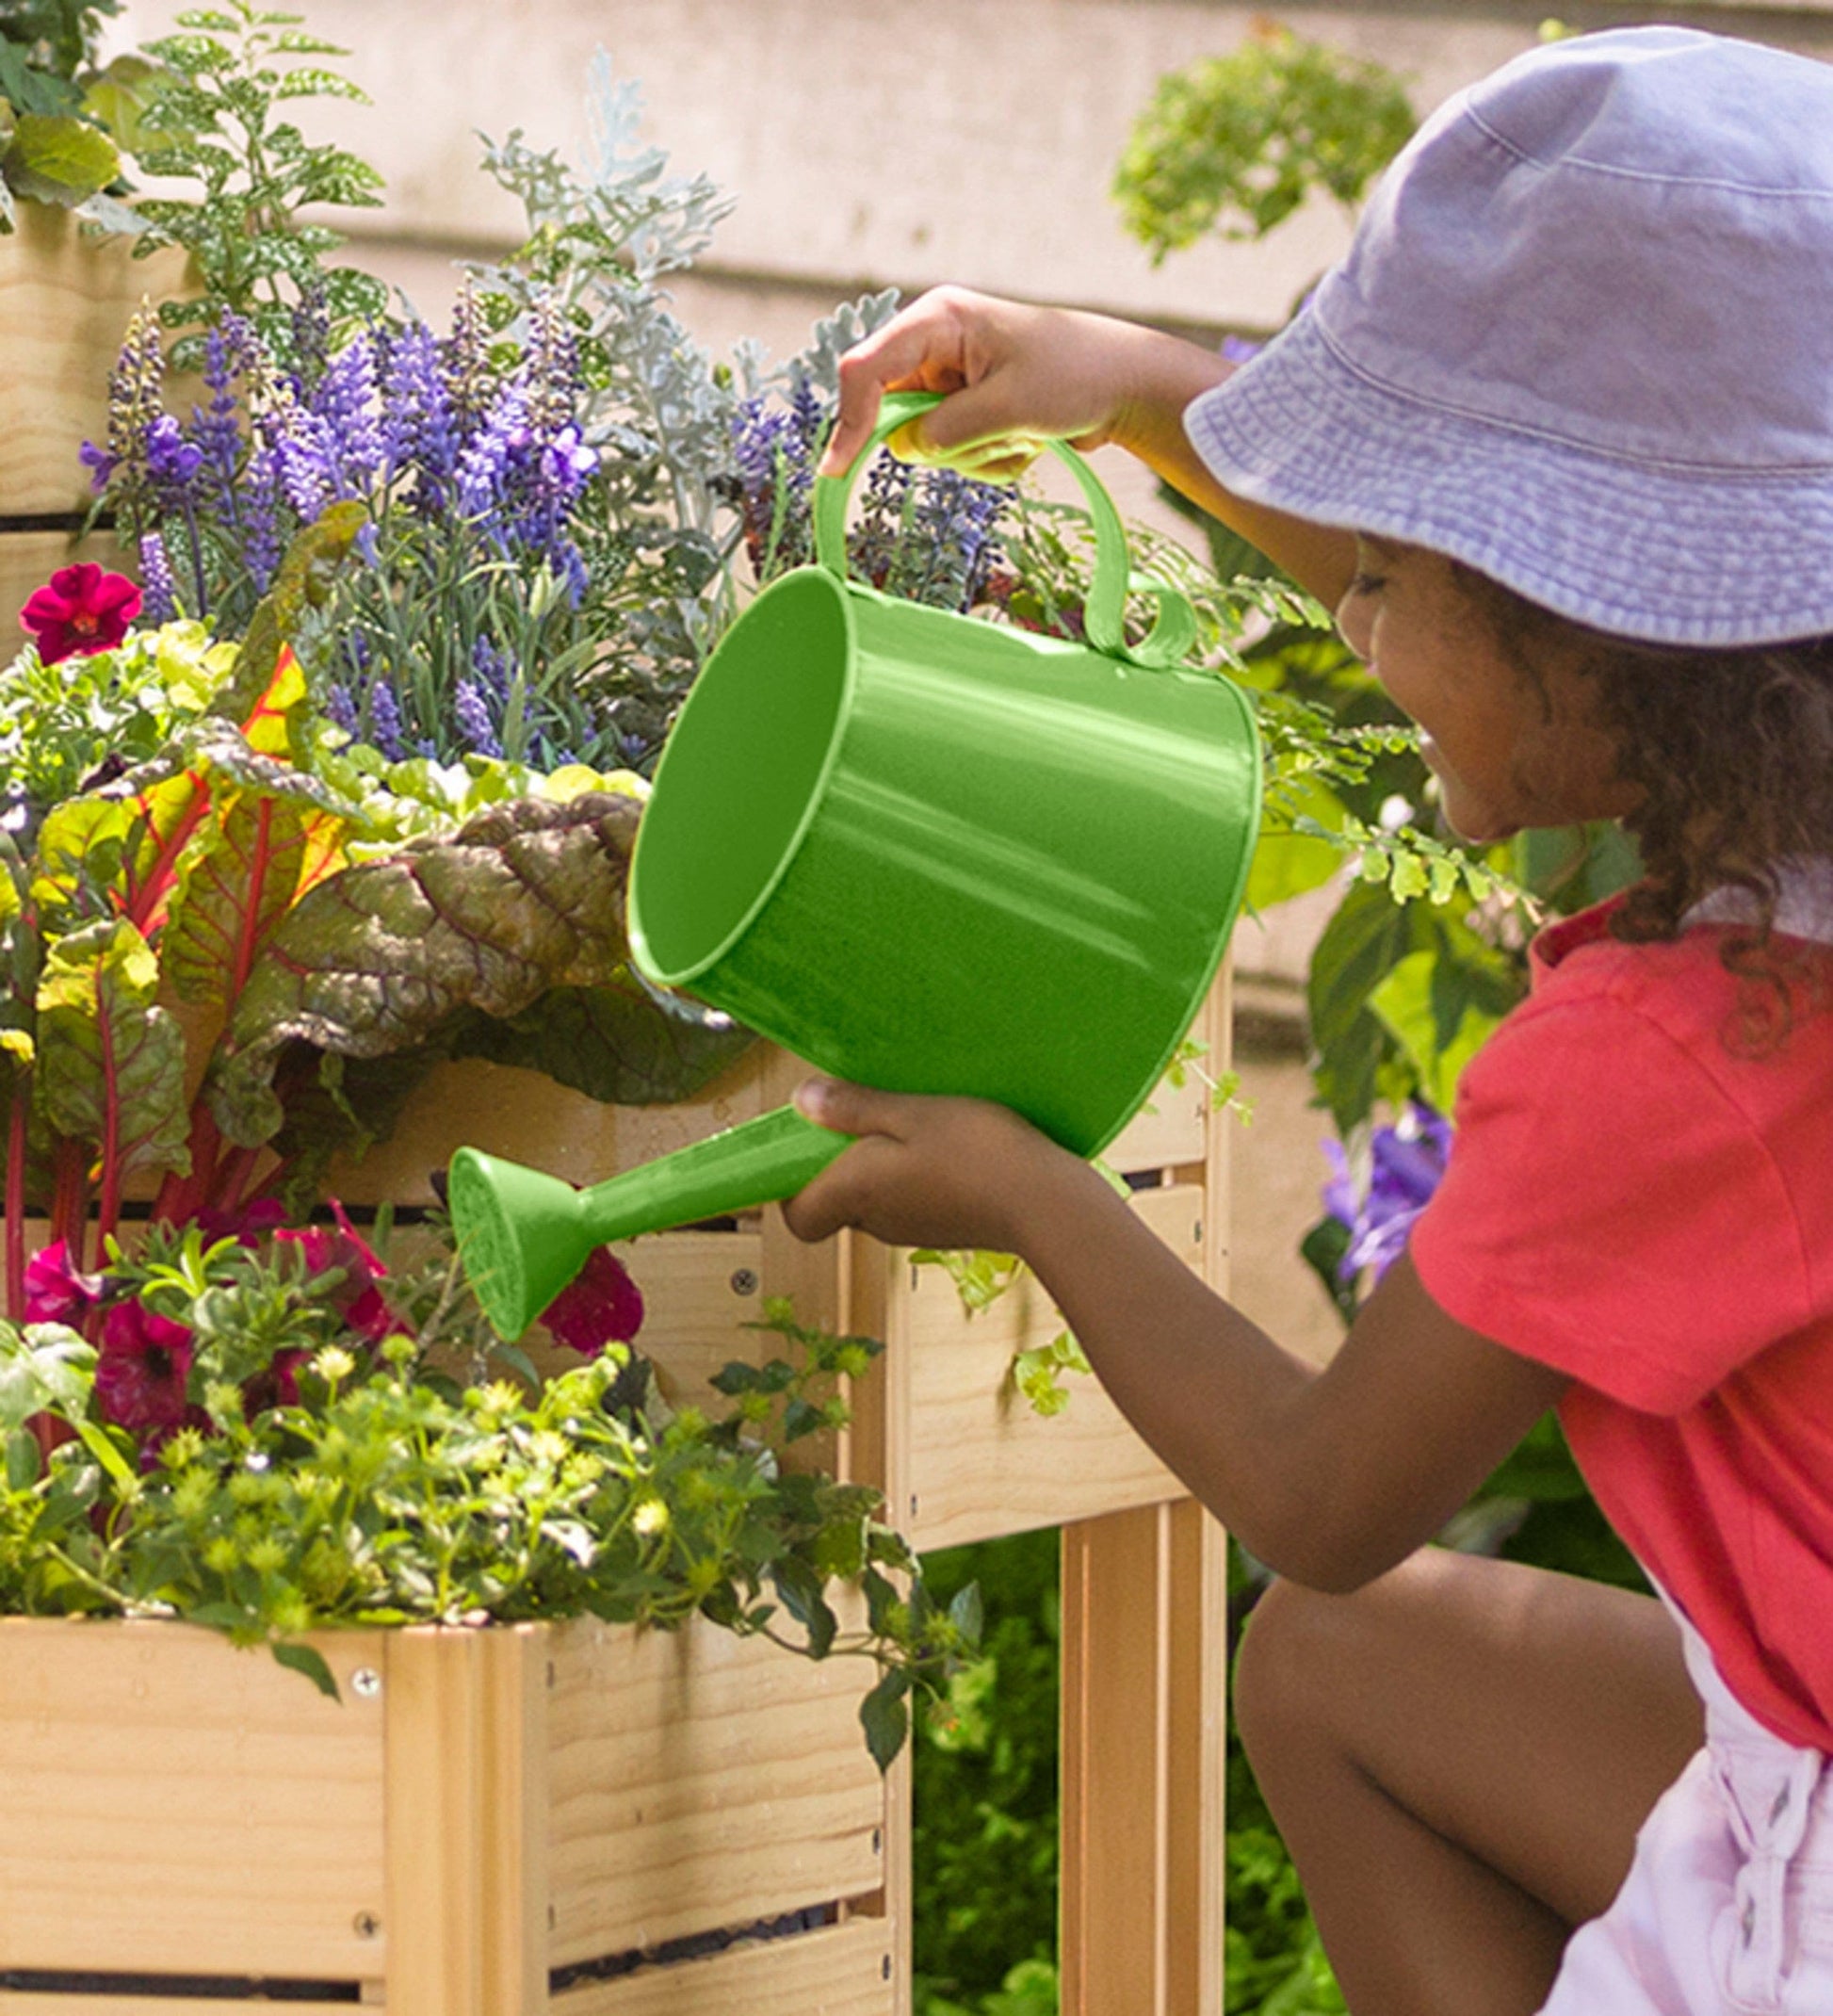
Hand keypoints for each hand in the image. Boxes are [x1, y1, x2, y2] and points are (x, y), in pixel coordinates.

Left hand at [779, 1076, 1078, 1252]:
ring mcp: (912, 1229)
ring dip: (880, 1163)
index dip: (787, 1187)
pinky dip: (915, 1174)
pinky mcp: (945, 1227)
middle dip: (839, 1160)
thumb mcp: (911, 1111)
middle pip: (836, 1199)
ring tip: (912, 1119)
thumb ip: (853, 1107)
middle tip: (864, 1112)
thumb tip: (800, 1100)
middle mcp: (876, 1221)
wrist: (1046, 1203)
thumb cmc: (976, 1151)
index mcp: (854, 1193)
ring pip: (875, 1198)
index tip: (802, 1145)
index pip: (796, 1217)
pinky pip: (911, 1200)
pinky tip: (948, 1142)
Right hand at [818, 285, 1193, 483]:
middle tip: (998, 434)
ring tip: (1024, 433)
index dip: (848, 421)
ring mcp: (950, 380)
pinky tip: (1027, 440)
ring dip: (976, 453)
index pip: (866, 370)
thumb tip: (907, 449)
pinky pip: (955, 453)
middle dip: (944, 441)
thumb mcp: (1010, 407)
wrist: (1128, 385)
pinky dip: (990, 458)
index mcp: (938, 320)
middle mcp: (935, 346)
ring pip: (928, 443)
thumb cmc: (1076, 376)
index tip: (836, 472)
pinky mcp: (967, 408)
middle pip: (894, 415)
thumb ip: (948, 431)